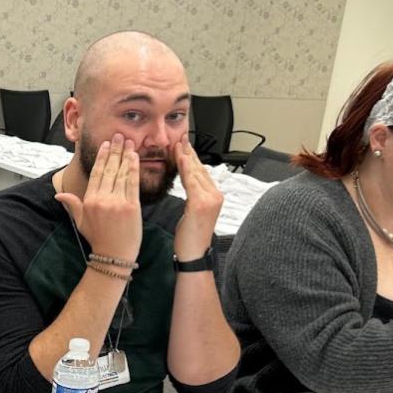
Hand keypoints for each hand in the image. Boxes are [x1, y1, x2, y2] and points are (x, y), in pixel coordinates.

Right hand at [56, 134, 141, 261]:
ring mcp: (118, 202)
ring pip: (122, 173)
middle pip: (110, 169)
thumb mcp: (80, 222)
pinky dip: (134, 169)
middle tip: (119, 136)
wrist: (114, 256)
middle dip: (115, 150)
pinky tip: (135, 158)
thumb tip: (59, 194)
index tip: (106, 145)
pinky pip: (133, 183)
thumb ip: (72, 205)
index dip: (102, 157)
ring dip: (126, 155)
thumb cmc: (98, 240)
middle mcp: (102, 199)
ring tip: (128, 142)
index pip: (96, 173)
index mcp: (89, 201)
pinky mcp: (132, 207)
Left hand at [173, 139, 222, 258]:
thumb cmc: (189, 237)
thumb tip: (186, 183)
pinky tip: (180, 157)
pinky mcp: (200, 204)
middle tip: (180, 137)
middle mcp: (215, 195)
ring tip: (177, 142)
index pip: (201, 171)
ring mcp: (210, 199)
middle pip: (199, 168)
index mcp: (214, 196)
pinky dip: (185, 167)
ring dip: (185, 156)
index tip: (183, 145)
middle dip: (189, 152)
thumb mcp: (191, 213)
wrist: (193, 254)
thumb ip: (192, 196)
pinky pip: (191, 181)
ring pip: (195, 172)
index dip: (192, 157)